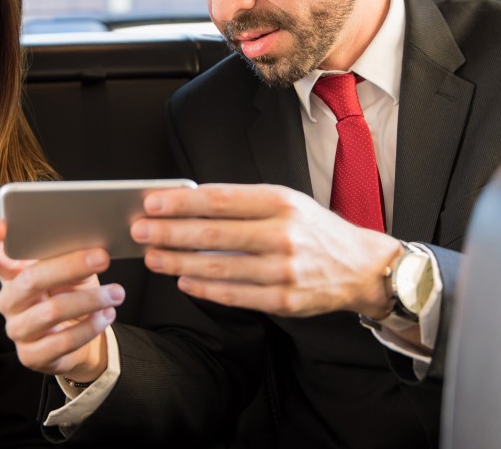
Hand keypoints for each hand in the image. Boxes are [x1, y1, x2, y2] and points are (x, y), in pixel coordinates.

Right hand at [0, 216, 124, 380]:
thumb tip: (91, 243)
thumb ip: (69, 255)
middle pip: (30, 279)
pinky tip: (106, 315)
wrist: (79, 336)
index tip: (0, 224)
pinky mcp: (31, 355)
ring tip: (116, 293)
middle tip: (103, 257)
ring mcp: (17, 329)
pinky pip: (62, 341)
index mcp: (11, 272)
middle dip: (69, 266)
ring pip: (51, 311)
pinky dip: (90, 326)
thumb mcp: (71, 270)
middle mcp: (8, 300)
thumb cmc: (70, 292)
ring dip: (89, 300)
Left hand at [130, 184, 402, 318]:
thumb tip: (189, 204)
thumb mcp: (286, 202)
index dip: (181, 202)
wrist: (360, 266)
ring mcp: (285, 270)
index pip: (220, 199)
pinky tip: (183, 280)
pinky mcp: (286, 301)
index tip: (151, 202)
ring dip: (178, 262)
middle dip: (169, 232)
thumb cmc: (314, 229)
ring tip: (153, 256)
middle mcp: (283, 234)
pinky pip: (235, 295)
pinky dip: (204, 288)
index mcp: (281, 201)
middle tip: (139, 230)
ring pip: (219, 268)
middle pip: (213, 234)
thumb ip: (243, 203)